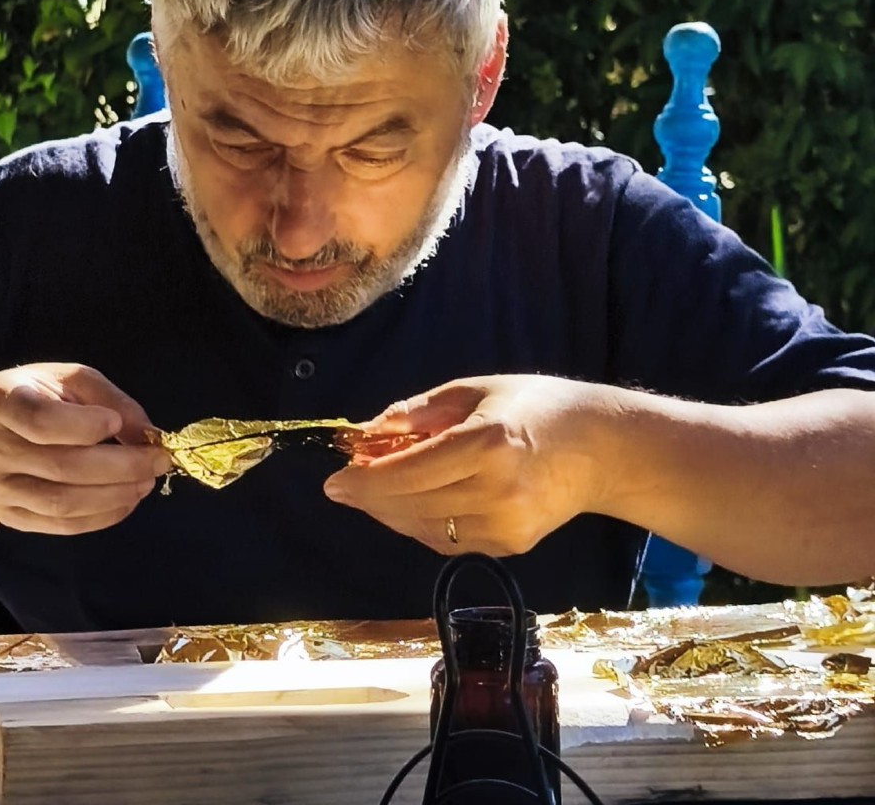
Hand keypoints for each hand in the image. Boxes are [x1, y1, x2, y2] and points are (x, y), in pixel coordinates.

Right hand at [0, 362, 170, 534]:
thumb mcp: (70, 379)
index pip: (40, 421)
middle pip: (60, 466)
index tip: (116, 423)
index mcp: (2, 401)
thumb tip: (147, 433)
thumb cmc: (39, 396)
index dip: (83, 426)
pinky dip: (103, 516)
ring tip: (148, 481)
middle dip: (121, 466)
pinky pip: (62, 525)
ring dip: (116, 495)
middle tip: (158, 460)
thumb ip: (110, 399)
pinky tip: (127, 500)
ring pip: (63, 503)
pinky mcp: (10, 517)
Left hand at [323, 375, 610, 555]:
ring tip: (372, 490)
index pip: (410, 471)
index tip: (333, 480)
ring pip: (424, 528)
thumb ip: (418, 412)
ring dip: (389, 511)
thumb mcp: (475, 390)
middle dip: (370, 496)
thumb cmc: (536, 406)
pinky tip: (408, 502)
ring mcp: (506, 525)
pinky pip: (447, 540)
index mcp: (487, 444)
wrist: (603, 449)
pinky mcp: (510, 546)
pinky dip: (419, 522)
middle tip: (344, 484)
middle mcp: (497, 491)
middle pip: (411, 504)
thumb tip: (367, 433)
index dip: (365, 479)